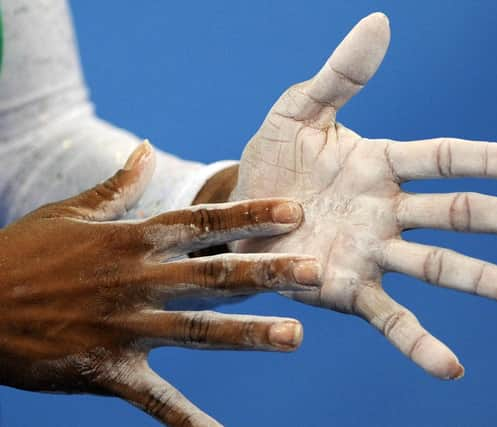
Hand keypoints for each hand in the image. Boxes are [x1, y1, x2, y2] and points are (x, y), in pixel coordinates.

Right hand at [0, 142, 320, 425]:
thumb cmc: (23, 253)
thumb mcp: (71, 212)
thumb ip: (118, 185)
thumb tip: (149, 148)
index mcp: (131, 239)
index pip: (201, 222)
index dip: (249, 217)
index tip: (295, 213)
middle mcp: (135, 280)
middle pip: (212, 275)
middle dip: (267, 272)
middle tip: (316, 271)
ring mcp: (123, 326)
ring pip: (197, 331)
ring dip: (249, 335)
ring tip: (296, 336)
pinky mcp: (105, 370)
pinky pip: (154, 400)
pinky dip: (186, 421)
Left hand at [230, 13, 496, 378]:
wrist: (236, 216)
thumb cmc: (272, 162)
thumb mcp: (299, 112)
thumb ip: (341, 75)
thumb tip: (380, 22)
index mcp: (380, 165)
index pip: (443, 159)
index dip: (485, 161)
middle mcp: (386, 211)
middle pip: (455, 214)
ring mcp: (371, 254)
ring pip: (434, 266)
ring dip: (480, 278)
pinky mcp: (347, 290)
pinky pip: (389, 317)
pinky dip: (419, 342)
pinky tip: (450, 368)